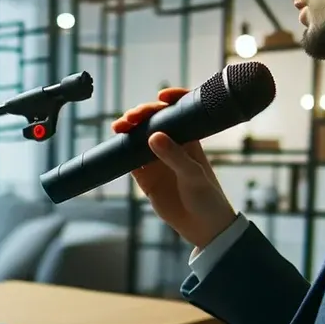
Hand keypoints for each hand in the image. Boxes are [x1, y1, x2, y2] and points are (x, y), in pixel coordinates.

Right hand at [112, 88, 237, 247]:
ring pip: (138, 138)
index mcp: (189, 138)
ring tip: (119, 128)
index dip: (170, 99)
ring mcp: (156, 160)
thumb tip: (153, 135)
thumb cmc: (207, 197)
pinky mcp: (145, 177)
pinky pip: (130, 160)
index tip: (161, 96)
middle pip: (152, 121)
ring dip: (128, 131)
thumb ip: (174, 156)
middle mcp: (171, 145)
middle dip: (141, 115)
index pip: (178, 112)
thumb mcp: (193, 175)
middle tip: (130, 118)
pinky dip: (121, 153)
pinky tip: (117, 147)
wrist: (203, 227)